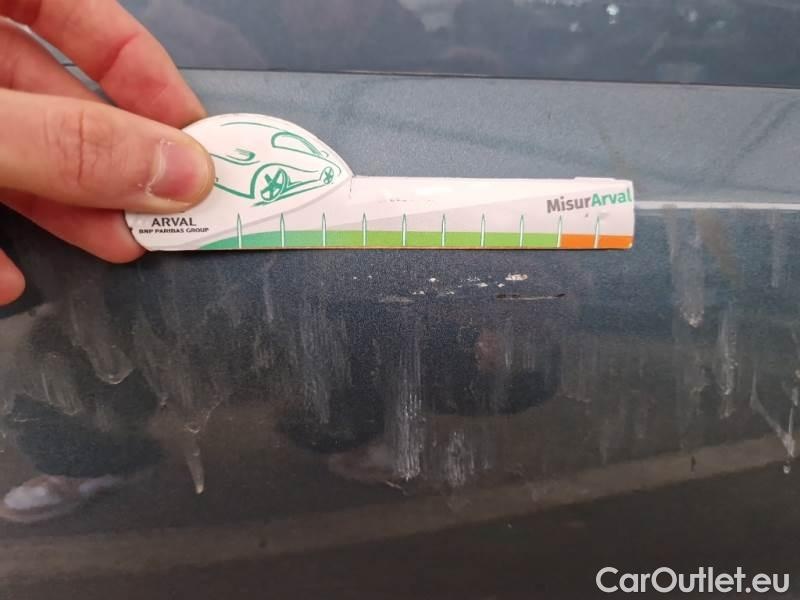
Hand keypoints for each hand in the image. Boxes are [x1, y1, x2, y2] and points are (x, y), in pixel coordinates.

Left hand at [0, 0, 215, 304]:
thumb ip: (68, 146)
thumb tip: (186, 175)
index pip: (77, 11)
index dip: (142, 70)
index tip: (193, 139)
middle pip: (49, 93)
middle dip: (108, 161)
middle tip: (162, 213)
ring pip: (12, 148)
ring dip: (62, 205)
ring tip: (113, 249)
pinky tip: (8, 278)